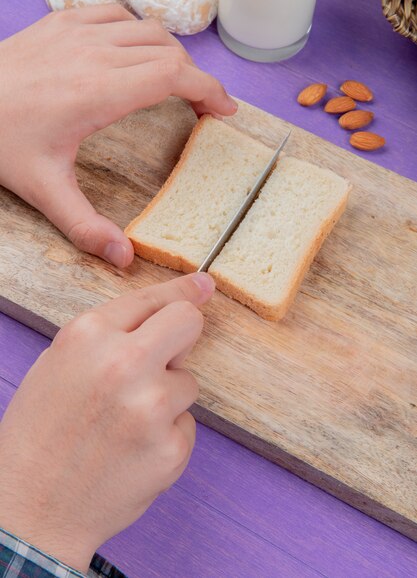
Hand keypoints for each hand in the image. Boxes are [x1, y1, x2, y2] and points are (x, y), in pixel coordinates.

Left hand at [0, 5, 236, 266]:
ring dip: (172, 56)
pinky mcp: (63, 21)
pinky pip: (119, 15)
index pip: (173, 76)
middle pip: (170, 52)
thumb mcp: (44, 190)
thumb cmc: (0, 140)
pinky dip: (140, 34)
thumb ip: (85, 226)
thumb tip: (124, 257)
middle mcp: (95, 54)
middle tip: (205, 107)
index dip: (209, 89)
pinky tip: (136, 56)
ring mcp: (78, 31)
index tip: (225, 110)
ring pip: (149, 30)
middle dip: (197, 79)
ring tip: (177, 85)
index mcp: (98, 92)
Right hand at [0, 272, 214, 572]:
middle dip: (183, 334)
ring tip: (126, 424)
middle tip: (165, 358)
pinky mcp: (172, 447)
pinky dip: (167, 435)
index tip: (205, 286)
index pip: (154, 298)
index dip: (184, 291)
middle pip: (188, 322)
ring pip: (188, 382)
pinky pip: (186, 424)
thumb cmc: (40, 433)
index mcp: (89, 335)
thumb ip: (111, 336)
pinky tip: (133, 452)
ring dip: (167, 398)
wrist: (30, 509)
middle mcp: (124, 362)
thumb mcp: (60, 363)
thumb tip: (164, 318)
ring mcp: (151, 406)